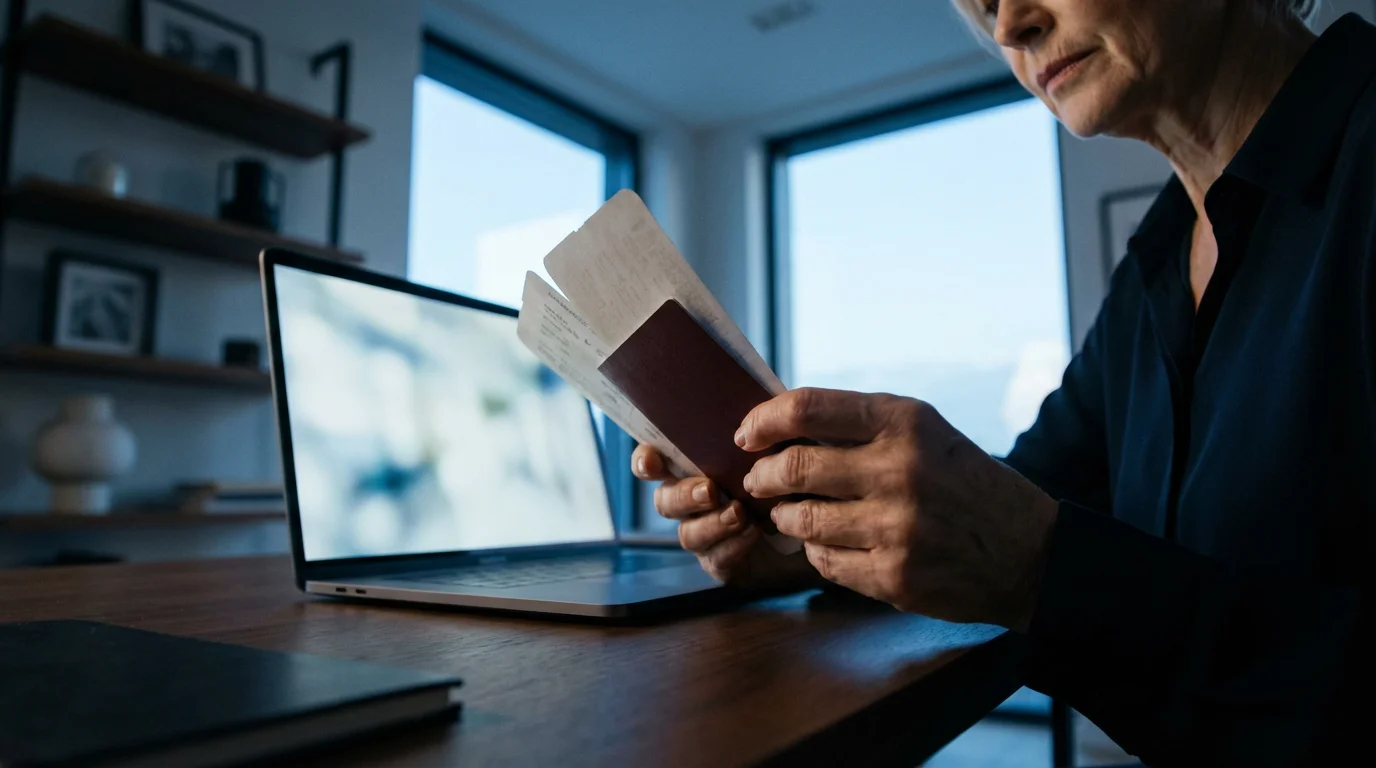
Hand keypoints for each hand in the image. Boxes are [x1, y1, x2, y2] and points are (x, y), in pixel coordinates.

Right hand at [633, 445, 820, 590]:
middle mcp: (691, 501)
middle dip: (684, 496)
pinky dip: (731, 546)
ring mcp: (704, 534)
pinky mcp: (722, 563)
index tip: (653, 463)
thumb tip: (750, 420)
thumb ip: (758, 431)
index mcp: (695, 467)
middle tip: (711, 491)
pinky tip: (753, 534)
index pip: (653, 462)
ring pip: (686, 534)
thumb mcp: (777, 445)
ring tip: (740, 514)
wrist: (820, 520)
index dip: (645, 462)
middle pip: (664, 501)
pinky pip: (714, 559)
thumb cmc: (791, 474)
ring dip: (711, 523)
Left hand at [736, 388, 1057, 630]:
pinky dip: (816, 553)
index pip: (808, 408)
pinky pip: (824, 562)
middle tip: (758, 480)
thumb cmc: (964, 482)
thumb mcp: (926, 432)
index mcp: (905, 423)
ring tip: (792, 513)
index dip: (763, 420)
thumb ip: (859, 426)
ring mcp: (896, 528)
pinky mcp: (894, 576)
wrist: (1030, 552)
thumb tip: (777, 426)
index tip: (746, 434)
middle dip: (762, 476)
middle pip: (793, 468)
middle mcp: (900, 471)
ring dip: (785, 518)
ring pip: (801, 521)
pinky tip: (831, 543)